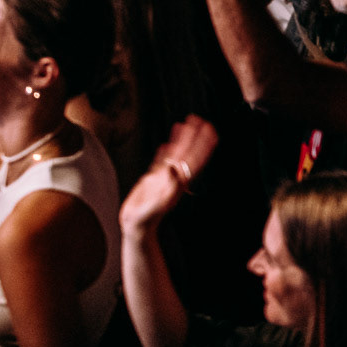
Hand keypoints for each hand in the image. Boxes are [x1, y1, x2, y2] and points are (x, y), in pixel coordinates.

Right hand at [120, 116, 218, 234]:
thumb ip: (167, 186)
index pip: (195, 158)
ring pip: (175, 153)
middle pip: (188, 152)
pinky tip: (166, 144)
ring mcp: (164, 177)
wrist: (136, 226)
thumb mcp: (157, 202)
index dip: (203, 144)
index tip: (210, 130)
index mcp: (179, 181)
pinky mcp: (152, 180)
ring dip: (182, 139)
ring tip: (186, 124)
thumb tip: (174, 169)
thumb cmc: (146, 218)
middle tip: (201, 120)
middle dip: (195, 136)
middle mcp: (174, 177)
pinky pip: (161, 161)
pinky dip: (165, 151)